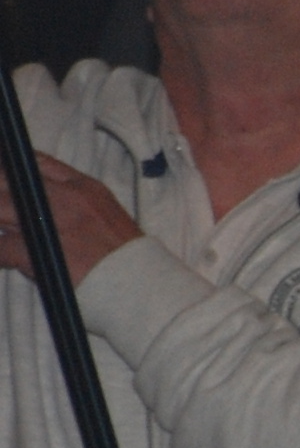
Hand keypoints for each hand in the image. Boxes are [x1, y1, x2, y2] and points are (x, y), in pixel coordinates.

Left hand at [0, 151, 141, 281]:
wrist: (138, 284)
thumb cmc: (126, 256)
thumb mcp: (107, 214)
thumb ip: (76, 203)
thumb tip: (43, 204)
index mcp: (84, 187)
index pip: (38, 162)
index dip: (13, 166)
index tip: (4, 172)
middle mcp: (64, 198)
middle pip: (11, 182)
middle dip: (1, 193)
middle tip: (4, 210)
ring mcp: (49, 222)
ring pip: (0, 209)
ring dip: (0, 221)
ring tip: (6, 231)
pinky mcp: (36, 249)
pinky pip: (3, 247)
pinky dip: (2, 254)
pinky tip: (7, 259)